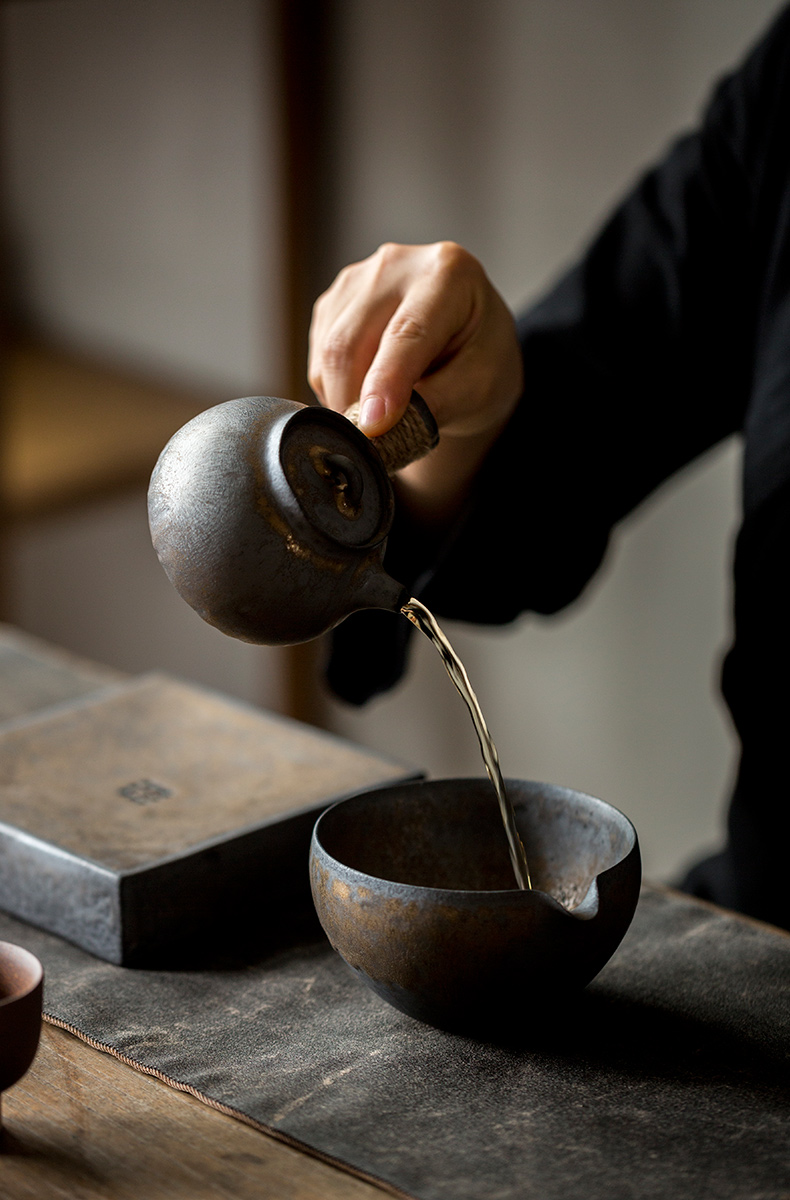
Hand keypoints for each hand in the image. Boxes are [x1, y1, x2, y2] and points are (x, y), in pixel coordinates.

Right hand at [308, 242, 522, 524]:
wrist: (467, 343)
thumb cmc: (481, 361)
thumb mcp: (479, 387)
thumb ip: (435, 404)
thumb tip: (378, 427)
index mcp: (448, 272)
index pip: (406, 332)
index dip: (385, 382)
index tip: (373, 426)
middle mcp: (396, 264)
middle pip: (350, 342)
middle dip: (354, 403)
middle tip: (372, 447)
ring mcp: (356, 280)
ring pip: (327, 352)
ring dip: (345, 398)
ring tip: (383, 415)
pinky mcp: (333, 303)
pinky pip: (319, 358)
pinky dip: (337, 389)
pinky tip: (370, 392)